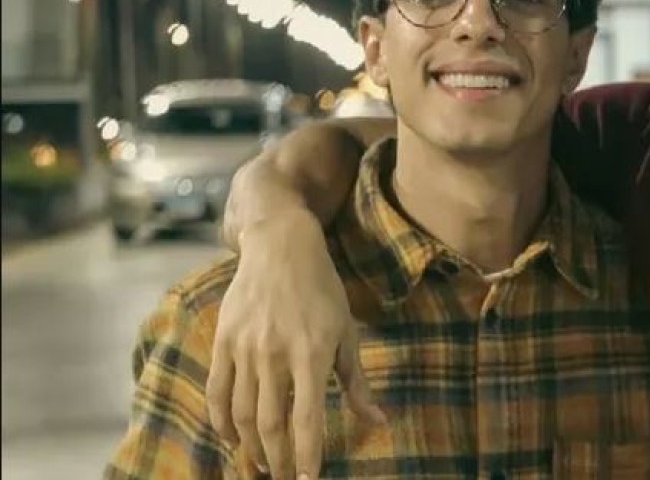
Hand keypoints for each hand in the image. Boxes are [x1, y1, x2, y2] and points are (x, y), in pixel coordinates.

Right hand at [207, 214, 384, 478]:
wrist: (281, 246)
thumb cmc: (322, 290)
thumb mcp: (347, 331)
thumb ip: (356, 381)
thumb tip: (378, 422)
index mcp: (312, 352)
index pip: (307, 417)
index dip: (308, 454)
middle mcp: (276, 353)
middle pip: (271, 423)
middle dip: (278, 459)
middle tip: (284, 479)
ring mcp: (246, 348)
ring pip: (242, 413)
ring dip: (250, 447)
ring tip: (260, 466)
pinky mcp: (224, 340)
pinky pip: (217, 390)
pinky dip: (221, 421)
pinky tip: (231, 438)